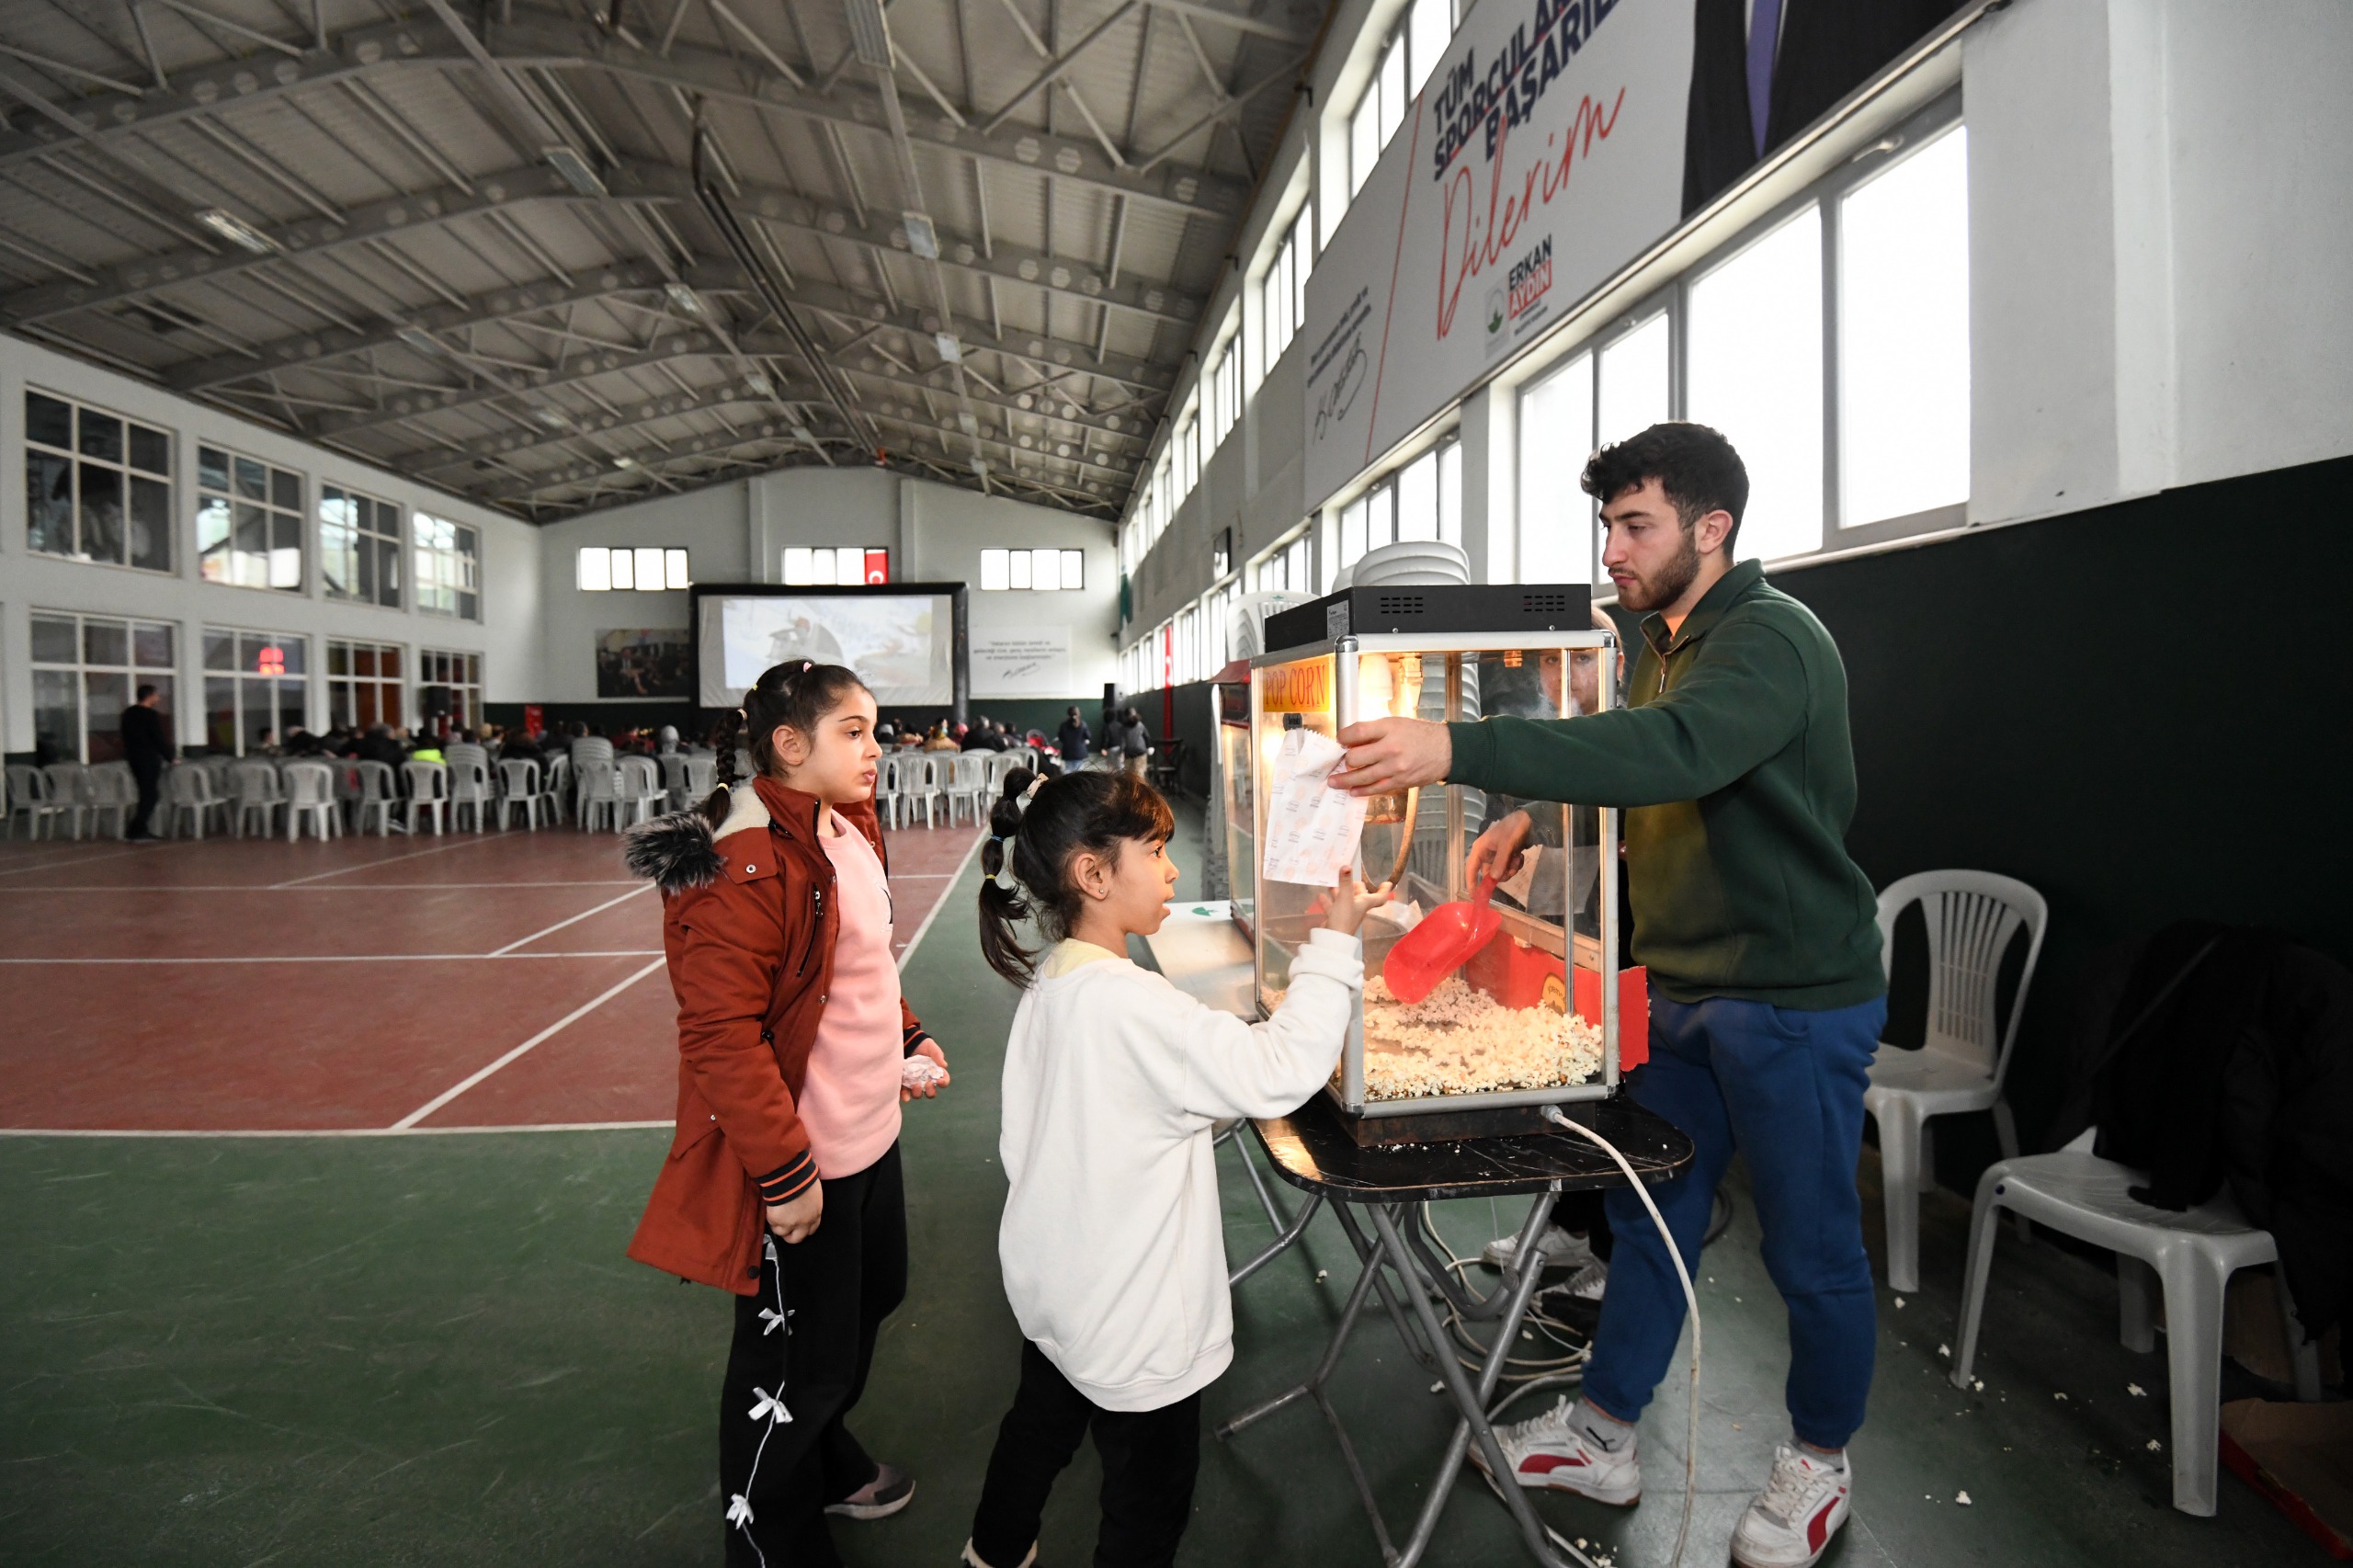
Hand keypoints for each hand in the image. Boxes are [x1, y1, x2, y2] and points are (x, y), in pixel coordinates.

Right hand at [765, 1180, 822, 1244]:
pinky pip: (772, 1224)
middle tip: (784, 1228)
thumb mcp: (814, 1192)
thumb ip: (810, 1203)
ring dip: (778, 1226)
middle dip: (790, 1235)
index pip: (811, 1230)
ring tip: (776, 1214)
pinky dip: (771, 1218)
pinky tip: (772, 1208)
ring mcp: (790, 1224)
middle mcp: (804, 1223)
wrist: (790, 1177)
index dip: (803, 1229)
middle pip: (796, 1239)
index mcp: (815, 1214)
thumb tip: (805, 1203)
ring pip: (781, 1233)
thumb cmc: (804, 1179)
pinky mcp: (777, 1221)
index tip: (798, 1227)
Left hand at [900, 1037, 950, 1102]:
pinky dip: (905, 1096)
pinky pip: (904, 1093)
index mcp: (936, 1073)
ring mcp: (915, 1083)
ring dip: (918, 1093)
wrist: (908, 1043)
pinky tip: (905, 1095)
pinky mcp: (904, 1083)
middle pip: (931, 1093)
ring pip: (918, 1094)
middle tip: (927, 1083)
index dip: (943, 1083)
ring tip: (916, 1086)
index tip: (939, 1081)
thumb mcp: (931, 1047)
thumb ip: (937, 1055)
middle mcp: (926, 1081)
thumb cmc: (922, 1046)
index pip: (943, 1081)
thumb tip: (944, 1065)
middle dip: (930, 1091)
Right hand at [1322, 878, 1394, 937]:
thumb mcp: (1345, 897)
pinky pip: (1333, 906)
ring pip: (1345, 898)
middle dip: (1355, 886)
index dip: (1384, 890)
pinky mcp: (1336, 917)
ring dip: (1340, 890)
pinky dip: (1328, 900)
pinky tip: (1321, 895)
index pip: (1379, 897)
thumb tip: (1347, 865)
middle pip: (1360, 895)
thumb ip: (1345, 882)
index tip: (1387, 883)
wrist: (1333, 938)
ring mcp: (1347, 913)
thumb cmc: (1344, 918)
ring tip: (1332, 881)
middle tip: (1349, 876)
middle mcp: (1357, 907)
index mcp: (1365, 903)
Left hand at [1328, 718, 1451, 795]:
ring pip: (1362, 776)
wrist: (1447, 750)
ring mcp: (1395, 767)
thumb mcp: (1397, 723)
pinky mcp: (1399, 782)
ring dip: (1345, 780)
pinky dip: (1361, 790)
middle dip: (1345, 759)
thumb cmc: (1420, 734)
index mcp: (1390, 728)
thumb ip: (1375, 731)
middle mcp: (1391, 748)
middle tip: (1342, 760)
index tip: (1340, 740)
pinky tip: (1352, 791)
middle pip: (1356, 757)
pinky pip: (1375, 788)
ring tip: (1334, 782)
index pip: (1358, 732)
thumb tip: (1351, 741)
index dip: (1343, 736)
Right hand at [1464, 811, 1533, 886]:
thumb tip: (1493, 879)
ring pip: (1500, 873)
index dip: (1471, 883)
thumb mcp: (1506, 845)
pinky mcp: (1505, 856)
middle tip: (1510, 870)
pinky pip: (1508, 868)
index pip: (1470, 869)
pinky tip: (1520, 856)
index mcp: (1480, 849)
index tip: (1475, 896)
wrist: (1528, 820)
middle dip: (1500, 875)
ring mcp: (1496, 856)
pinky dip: (1515, 865)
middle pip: (1488, 874)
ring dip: (1510, 869)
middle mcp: (1486, 854)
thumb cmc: (1513, 829)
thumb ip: (1500, 862)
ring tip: (1517, 859)